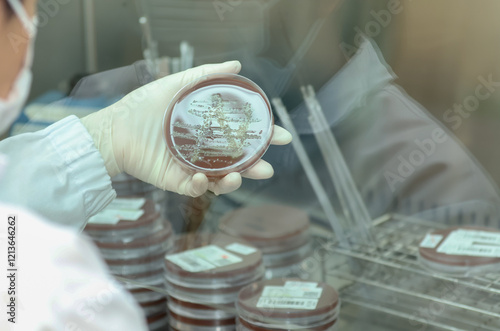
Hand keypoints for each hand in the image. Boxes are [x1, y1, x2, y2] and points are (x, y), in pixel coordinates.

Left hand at [81, 61, 291, 196]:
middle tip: (266, 168)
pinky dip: (200, 186)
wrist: (115, 128)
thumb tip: (237, 65)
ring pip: (221, 180)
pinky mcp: (177, 181)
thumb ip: (206, 76)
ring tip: (236, 177)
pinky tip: (198, 178)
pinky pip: (194, 189)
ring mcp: (192, 167)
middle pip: (238, 162)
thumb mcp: (178, 84)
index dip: (264, 136)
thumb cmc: (144, 105)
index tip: (282, 135)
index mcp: (210, 129)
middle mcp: (205, 150)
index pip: (243, 134)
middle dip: (256, 167)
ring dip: (233, 182)